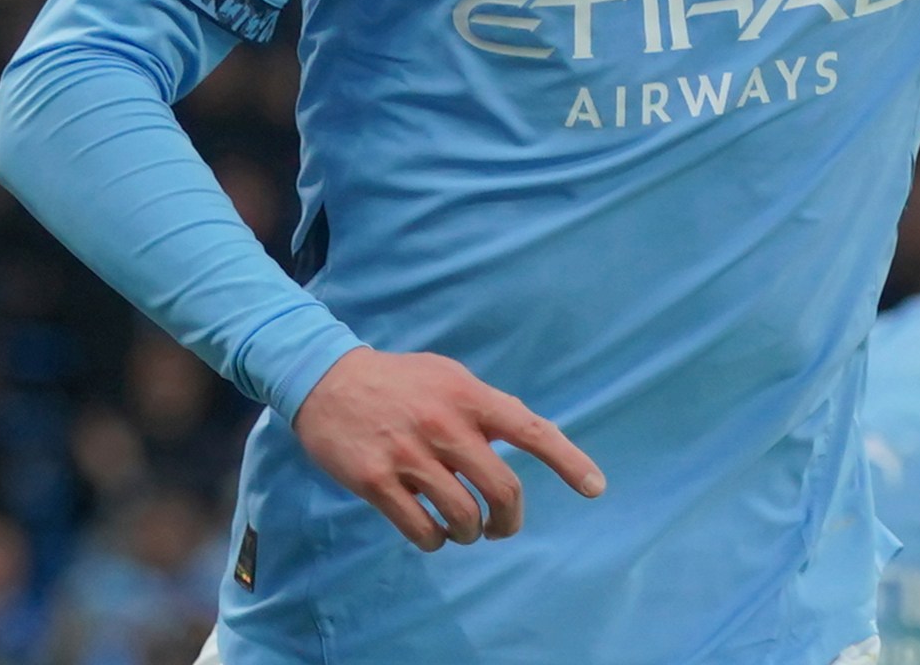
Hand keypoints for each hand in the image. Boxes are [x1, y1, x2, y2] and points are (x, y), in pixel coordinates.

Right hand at [293, 347, 604, 550]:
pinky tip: (432, 533)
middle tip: (503, 528)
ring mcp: (409, 455)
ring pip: (464, 518)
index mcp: (469, 397)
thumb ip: (486, 407)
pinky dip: (435, 542)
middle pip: (502, 490)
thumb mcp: (449, 377)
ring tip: (464, 530)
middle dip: (510, 521)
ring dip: (471, 534)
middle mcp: (444, 426)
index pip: (531, 429)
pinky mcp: (376, 482)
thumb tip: (526, 437)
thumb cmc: (399, 382)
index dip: (568, 461)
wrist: (325, 380)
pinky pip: (421, 532)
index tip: (595, 488)